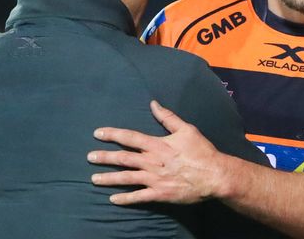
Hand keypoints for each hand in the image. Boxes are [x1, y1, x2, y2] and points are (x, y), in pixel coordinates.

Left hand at [87, 100, 228, 204]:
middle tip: (89, 157)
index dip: (112, 134)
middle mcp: (151, 162)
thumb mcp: (186, 129)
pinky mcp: (159, 194)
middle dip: (104, 157)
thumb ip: (168, 117)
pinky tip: (113, 199)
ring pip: (126, 178)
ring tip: (94, 179)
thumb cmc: (201, 151)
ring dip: (108, 178)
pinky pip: (138, 197)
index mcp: (157, 145)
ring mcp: (154, 179)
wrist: (214, 175)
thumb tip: (153, 103)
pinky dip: (125, 198)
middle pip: (122, 158)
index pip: (129, 137)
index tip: (97, 133)